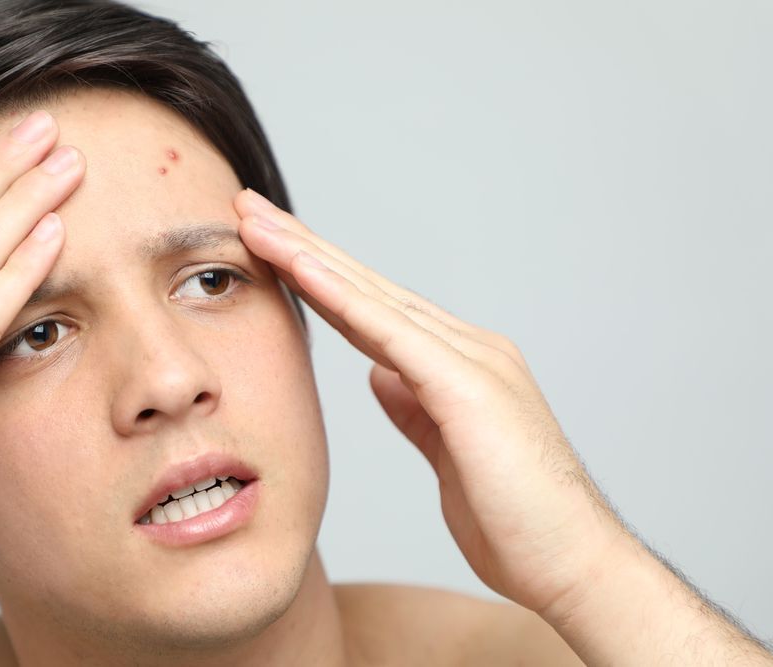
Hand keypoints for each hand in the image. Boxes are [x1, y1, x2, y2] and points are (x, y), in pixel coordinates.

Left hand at [233, 188, 626, 617]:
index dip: (318, 277)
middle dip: (302, 246)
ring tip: (255, 221)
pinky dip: (341, 297)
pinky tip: (300, 268)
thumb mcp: (446, 454)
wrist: (575, 567)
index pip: (372, 309)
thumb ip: (415, 408)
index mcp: (458, 366)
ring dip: (308, 256)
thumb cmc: (516, 522)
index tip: (269, 249)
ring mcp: (472, 361)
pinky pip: (391, 332)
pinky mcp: (469, 387)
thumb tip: (379, 375)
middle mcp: (467, 349)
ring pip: (372, 296)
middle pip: (366, 287)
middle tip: (248, 208)